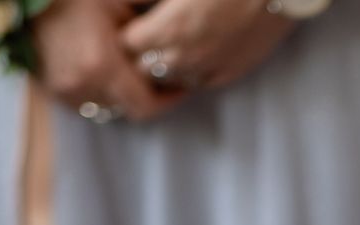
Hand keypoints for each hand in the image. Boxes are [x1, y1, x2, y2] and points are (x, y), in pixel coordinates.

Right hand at [34, 0, 183, 121]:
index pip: (145, 106)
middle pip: (128, 110)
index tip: (178, 88)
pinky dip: (98, 93)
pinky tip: (101, 72)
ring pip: (107, 108)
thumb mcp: (114, 2)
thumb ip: (143, 26)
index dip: (167, 101)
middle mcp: (84, 84)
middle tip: (158, 82)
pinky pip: (84, 102)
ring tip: (128, 75)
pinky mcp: (52, 88)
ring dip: (121, 96)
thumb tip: (170, 41)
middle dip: (146, 98)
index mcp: (102, 64)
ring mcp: (66, 89)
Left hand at [121, 0, 294, 94]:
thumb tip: (129, 1)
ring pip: (173, 79)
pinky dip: (191, 71)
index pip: (128, 43)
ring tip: (168, 44)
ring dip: (165, 64)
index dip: (126, 28)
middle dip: (142, 51)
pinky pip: (200, 82)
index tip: (131, 17)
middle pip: (146, 67)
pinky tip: (194, 53)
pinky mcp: (233, 71)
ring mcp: (211, 67)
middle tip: (145, 31)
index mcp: (170, 28)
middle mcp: (187, 55)